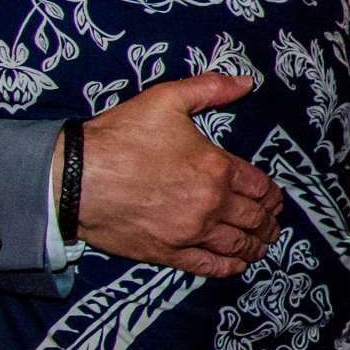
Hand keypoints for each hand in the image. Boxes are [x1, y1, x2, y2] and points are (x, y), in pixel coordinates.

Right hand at [74, 75, 283, 276]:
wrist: (73, 178)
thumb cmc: (119, 137)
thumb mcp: (166, 99)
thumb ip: (210, 88)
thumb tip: (246, 82)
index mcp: (216, 168)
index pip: (259, 186)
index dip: (272, 194)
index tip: (275, 199)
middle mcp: (210, 203)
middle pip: (253, 217)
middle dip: (268, 221)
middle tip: (273, 224)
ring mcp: (190, 232)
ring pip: (236, 244)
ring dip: (255, 245)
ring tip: (263, 244)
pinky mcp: (167, 253)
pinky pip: (208, 266)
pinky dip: (228, 267)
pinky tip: (237, 265)